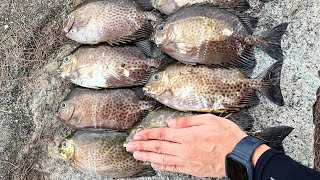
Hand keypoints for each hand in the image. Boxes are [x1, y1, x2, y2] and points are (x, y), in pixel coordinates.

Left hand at [125, 114, 247, 176]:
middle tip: (129, 147)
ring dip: (147, 157)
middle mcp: (184, 149)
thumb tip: (170, 122)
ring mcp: (187, 160)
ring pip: (162, 159)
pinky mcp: (192, 169)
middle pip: (158, 147)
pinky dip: (161, 166)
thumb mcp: (209, 120)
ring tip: (136, 155)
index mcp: (188, 135)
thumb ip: (187, 121)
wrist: (240, 156)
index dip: (147, 135)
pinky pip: (173, 168)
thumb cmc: (226, 136)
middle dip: (141, 146)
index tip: (137, 135)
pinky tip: (153, 164)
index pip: (162, 134)